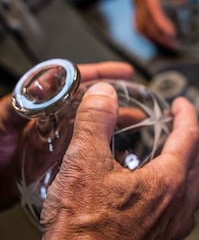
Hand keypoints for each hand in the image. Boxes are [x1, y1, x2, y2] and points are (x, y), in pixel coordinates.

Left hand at [0, 61, 133, 210]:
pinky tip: (118, 161)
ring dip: (114, 129)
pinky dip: (104, 158)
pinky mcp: (56, 166)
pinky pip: (86, 159)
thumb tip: (43, 85)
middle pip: (90, 106)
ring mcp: (55, 143)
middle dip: (116, 103)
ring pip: (92, 132)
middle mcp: (50, 122)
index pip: (74, 81)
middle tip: (138, 105)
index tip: (123, 73)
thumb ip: (19, 104)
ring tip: (136, 130)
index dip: (100, 75)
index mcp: (37, 104)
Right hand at [40, 82, 198, 239]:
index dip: (187, 114)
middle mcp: (176, 211)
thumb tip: (104, 96)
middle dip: (194, 150)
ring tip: (159, 169)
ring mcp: (167, 236)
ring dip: (182, 179)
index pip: (190, 138)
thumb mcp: (84, 162)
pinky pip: (172, 221)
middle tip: (178, 138)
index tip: (182, 104)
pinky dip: (166, 203)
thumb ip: (96, 121)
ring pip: (190, 200)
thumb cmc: (83, 232)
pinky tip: (138, 204)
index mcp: (168, 184)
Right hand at [128, 0, 192, 48]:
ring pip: (139, 23)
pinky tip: (159, 35)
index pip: (152, 11)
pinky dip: (148, 30)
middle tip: (174, 45)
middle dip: (159, 36)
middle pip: (144, 21)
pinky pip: (139, 19)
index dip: (162, 25)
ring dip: (153, 36)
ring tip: (168, 44)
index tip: (173, 35)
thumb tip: (178, 2)